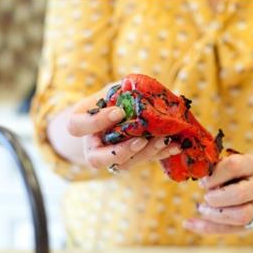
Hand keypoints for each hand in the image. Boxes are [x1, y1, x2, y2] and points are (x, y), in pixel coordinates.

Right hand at [65, 90, 181, 172]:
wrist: (114, 115)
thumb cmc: (110, 99)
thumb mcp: (109, 90)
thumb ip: (118, 91)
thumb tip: (139, 88)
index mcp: (80, 125)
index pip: (77, 127)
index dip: (96, 122)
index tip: (118, 111)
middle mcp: (92, 147)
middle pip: (98, 160)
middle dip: (120, 152)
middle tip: (139, 141)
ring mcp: (111, 157)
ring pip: (124, 164)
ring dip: (145, 154)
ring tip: (163, 140)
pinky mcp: (130, 160)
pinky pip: (143, 161)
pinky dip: (160, 154)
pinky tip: (175, 145)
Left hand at [183, 153, 252, 235]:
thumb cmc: (239, 174)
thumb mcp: (230, 166)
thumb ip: (215, 170)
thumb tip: (199, 178)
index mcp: (252, 165)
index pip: (233, 166)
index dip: (214, 174)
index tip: (203, 181)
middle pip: (239, 194)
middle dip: (216, 198)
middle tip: (206, 197)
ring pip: (240, 215)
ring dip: (214, 214)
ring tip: (202, 208)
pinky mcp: (252, 223)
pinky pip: (230, 229)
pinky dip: (206, 227)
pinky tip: (188, 223)